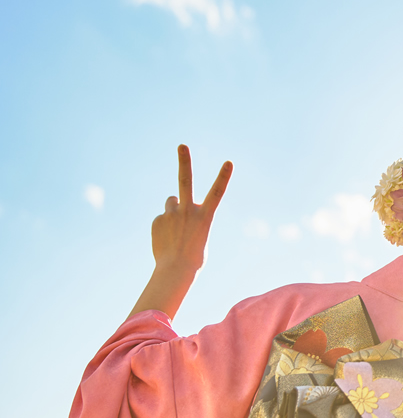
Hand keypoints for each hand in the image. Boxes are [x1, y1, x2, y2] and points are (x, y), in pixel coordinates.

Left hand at [151, 144, 232, 274]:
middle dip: (184, 162)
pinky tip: (166, 240)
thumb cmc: (194, 257)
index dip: (223, 177)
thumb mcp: (199, 235)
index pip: (216, 193)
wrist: (175, 270)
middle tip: (182, 146)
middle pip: (185, 181)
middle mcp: (187, 211)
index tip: (229, 162)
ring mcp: (171, 214)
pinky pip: (161, 218)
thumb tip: (171, 205)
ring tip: (175, 228)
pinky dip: (164, 226)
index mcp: (205, 217)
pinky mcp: (157, 220)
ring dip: (173, 209)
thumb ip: (189, 217)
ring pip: (171, 202)